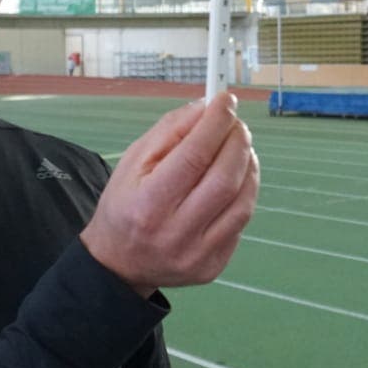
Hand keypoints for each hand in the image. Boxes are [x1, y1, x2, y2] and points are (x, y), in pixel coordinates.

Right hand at [82, 93, 258, 297]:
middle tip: (237, 124)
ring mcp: (198, 254)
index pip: (193, 156)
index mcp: (148, 204)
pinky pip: (241, 221)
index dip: (215, 124)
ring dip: (248, 166)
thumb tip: (208, 107)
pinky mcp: (215, 266)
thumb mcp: (133, 162)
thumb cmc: (125, 205)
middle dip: (237, 143)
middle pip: (224, 179)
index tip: (226, 101)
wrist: (120, 265)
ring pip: (242, 201)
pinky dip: (244, 192)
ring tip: (240, 148)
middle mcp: (175, 234)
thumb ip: (170, 131)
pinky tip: (236, 178)